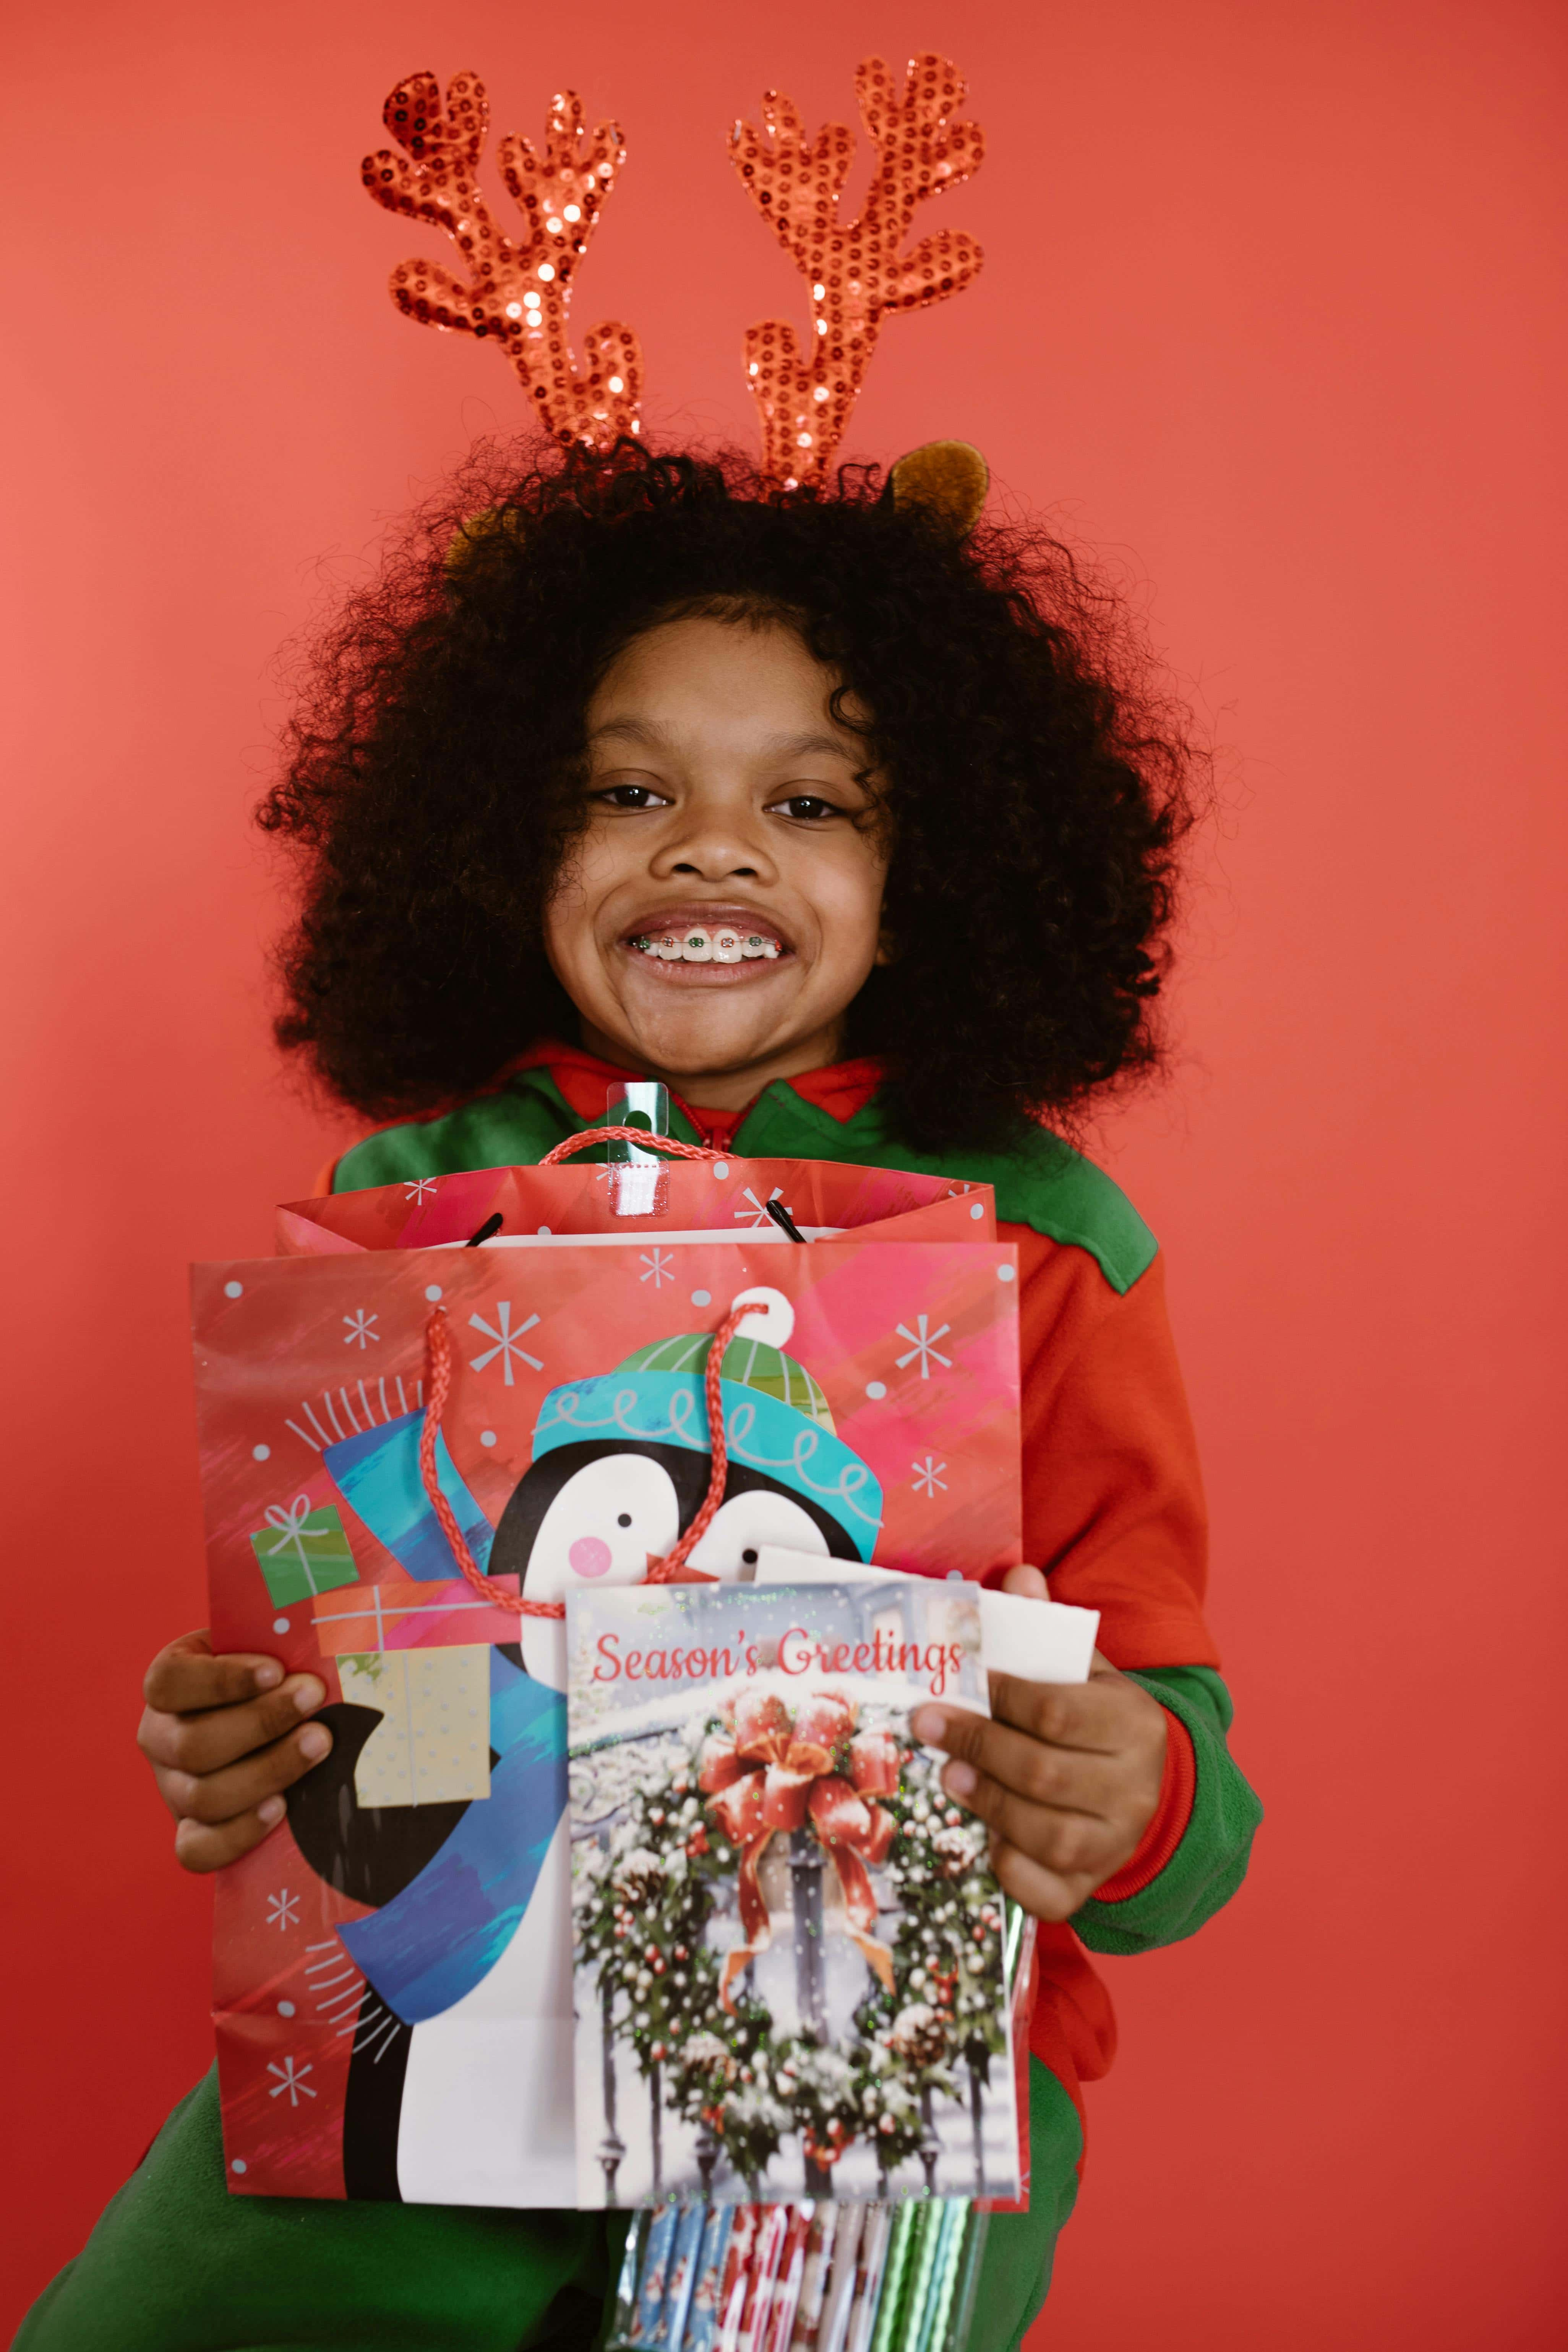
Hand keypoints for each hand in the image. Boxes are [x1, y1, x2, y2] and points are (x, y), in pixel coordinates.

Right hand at [136, 1630, 333, 1872]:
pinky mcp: (191, 1830)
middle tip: (314, 1698)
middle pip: (191, 1744)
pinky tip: (281, 1809)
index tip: (276, 1669)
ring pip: (201, 1797)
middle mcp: (159, 1737)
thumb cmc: (276, 1671)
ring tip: (320, 1744)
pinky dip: (239, 1834)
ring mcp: (172, 1788)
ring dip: (267, 1771)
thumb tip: (331, 1624)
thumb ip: (284, 1636)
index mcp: (169, 1684)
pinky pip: (197, 1850)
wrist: (276, 1718)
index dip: (221, 1680)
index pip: (169, 1682)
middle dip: (261, 1723)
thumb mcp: (270, 1643)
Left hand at [910, 1565, 1168, 1922]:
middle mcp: (1135, 1787)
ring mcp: (1117, 1843)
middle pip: (1044, 1772)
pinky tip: (988, 1840)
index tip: (962, 1680)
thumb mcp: (1084, 1669)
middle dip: (977, 1747)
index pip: (1058, 1710)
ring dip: (986, 1803)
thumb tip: (1018, 1575)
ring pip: (1046, 1835)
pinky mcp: (1092, 1885)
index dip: (1001, 1695)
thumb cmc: (1096, 1720)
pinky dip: (1013, 1869)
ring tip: (949, 1776)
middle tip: (929, 1727)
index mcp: (1135, 1723)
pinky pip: (1048, 1891)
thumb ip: (1048, 1625)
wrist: (1145, 1789)